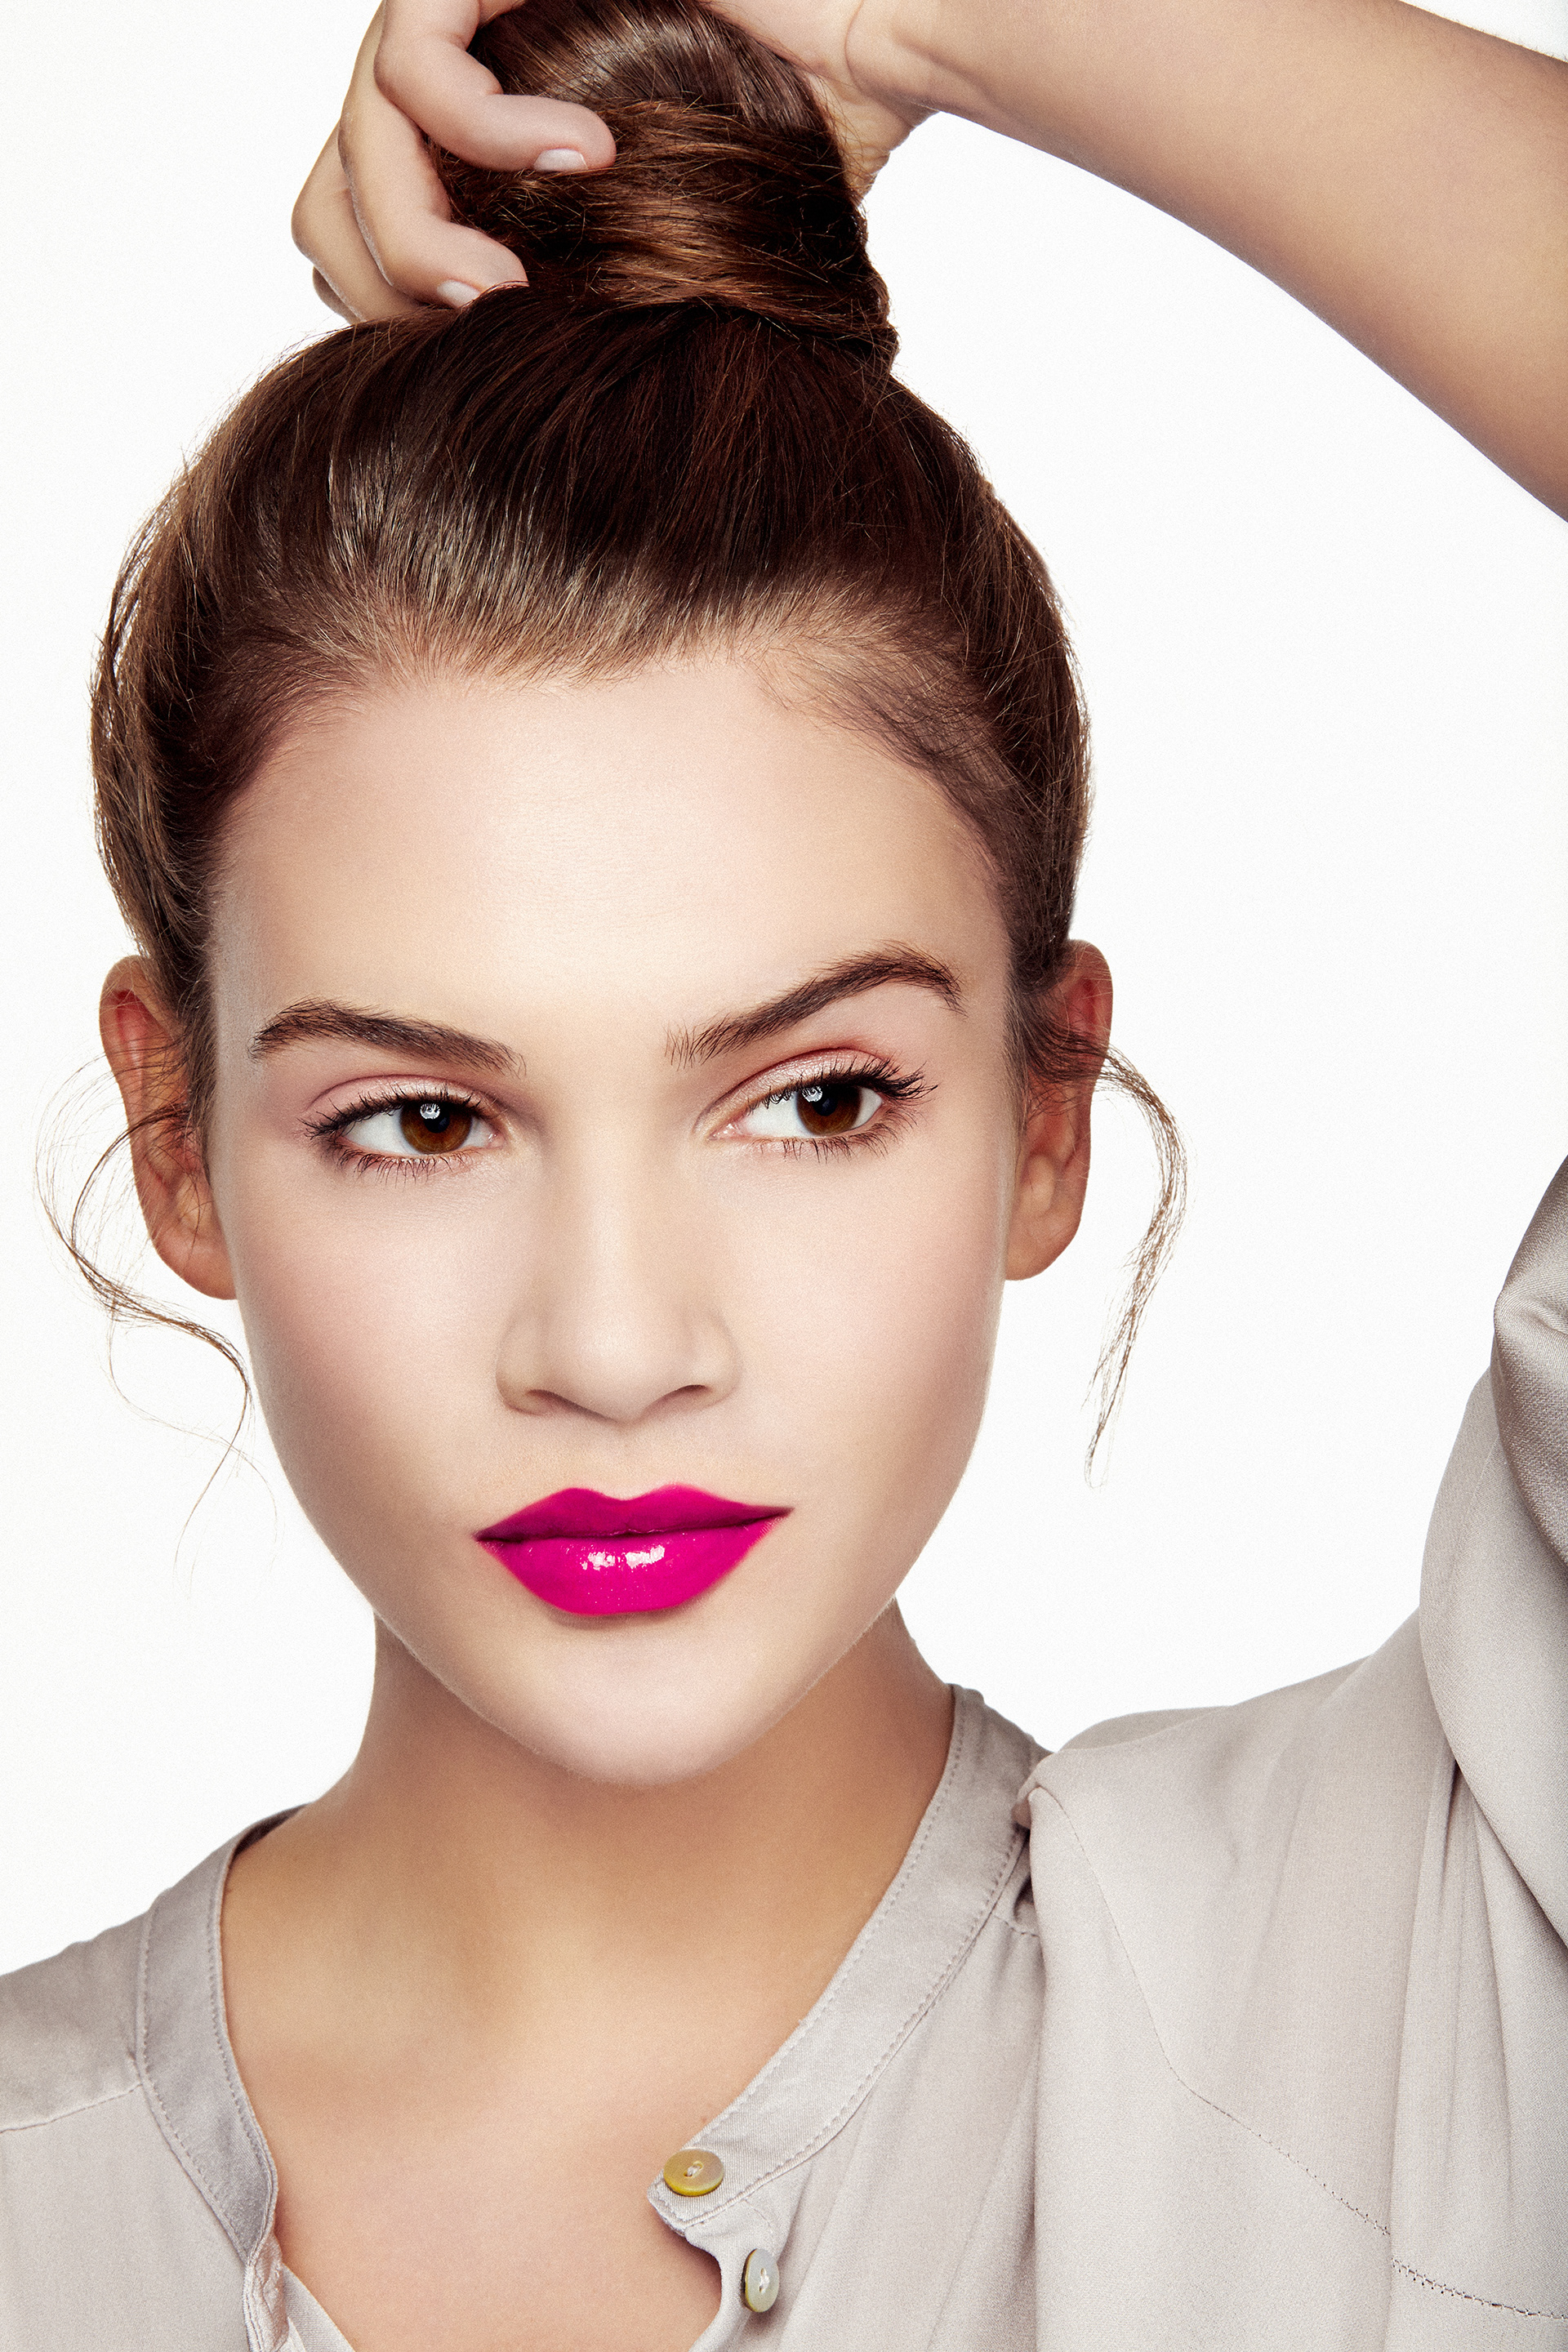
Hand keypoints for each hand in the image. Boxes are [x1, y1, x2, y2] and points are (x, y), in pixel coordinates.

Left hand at [293, 0, 927, 322]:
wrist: (890, 29)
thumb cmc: (811, 146)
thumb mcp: (680, 272)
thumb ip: (593, 324)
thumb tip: (511, 468)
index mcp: (485, 149)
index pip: (360, 232)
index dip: (386, 305)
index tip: (478, 352)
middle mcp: (465, 72)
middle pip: (329, 185)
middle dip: (383, 277)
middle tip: (486, 319)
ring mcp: (473, 6)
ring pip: (359, 130)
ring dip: (419, 230)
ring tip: (512, 279)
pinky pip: (412, 50)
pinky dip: (478, 126)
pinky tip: (589, 156)